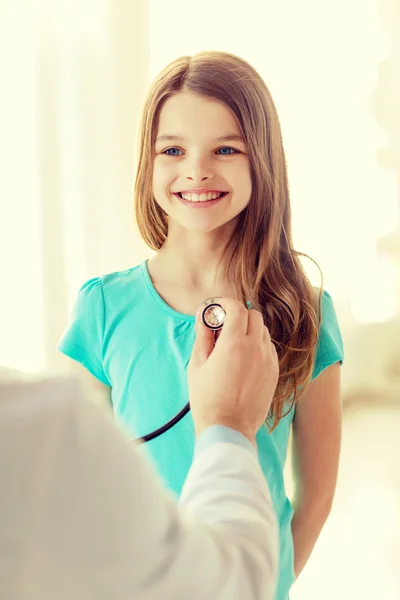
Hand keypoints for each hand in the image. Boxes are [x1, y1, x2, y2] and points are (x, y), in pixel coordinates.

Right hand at [188, 298, 278, 444]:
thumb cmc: (207, 399)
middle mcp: (255, 348)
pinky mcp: (274, 372)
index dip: (225, 303)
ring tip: (233, 345)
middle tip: (223, 327)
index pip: (236, 307)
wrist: (228, 429)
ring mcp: (268, 360)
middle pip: (253, 315)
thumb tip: (203, 314)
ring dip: (249, 330)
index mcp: (234, 344)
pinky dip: (257, 345)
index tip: (217, 308)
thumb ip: (203, 334)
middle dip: (238, 315)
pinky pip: (268, 348)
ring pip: (263, 330)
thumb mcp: (197, 364)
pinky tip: (244, 359)